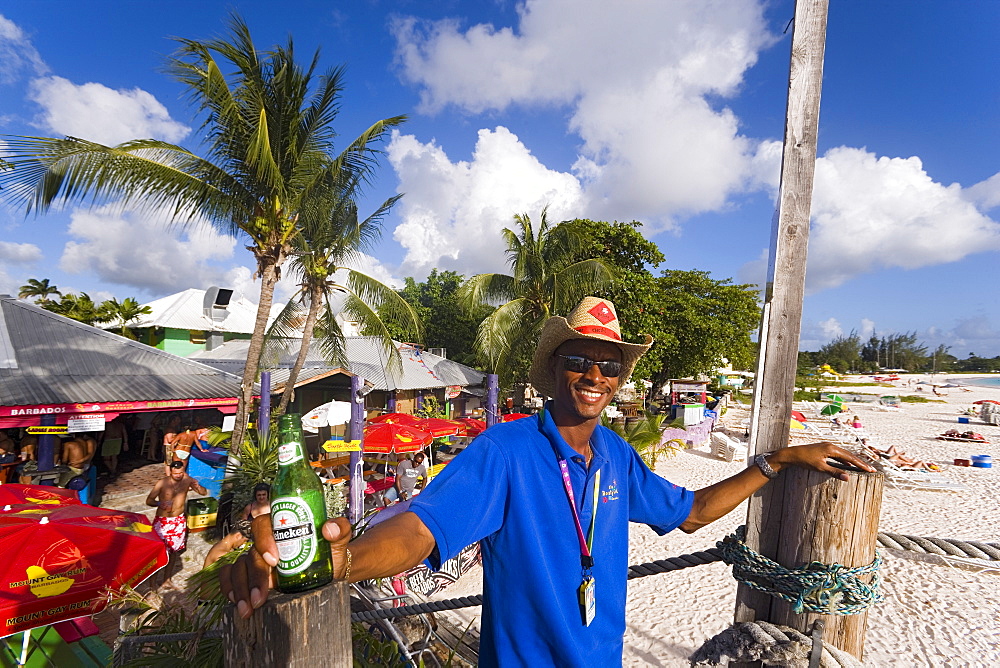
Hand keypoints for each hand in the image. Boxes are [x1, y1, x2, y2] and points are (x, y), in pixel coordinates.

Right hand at [216, 514, 352, 618]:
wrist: (330, 571)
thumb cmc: (330, 551)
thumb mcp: (339, 540)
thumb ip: (340, 530)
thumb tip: (328, 529)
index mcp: (282, 527)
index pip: (263, 525)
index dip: (264, 540)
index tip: (274, 560)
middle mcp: (266, 543)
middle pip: (250, 552)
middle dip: (254, 575)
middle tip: (261, 596)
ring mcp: (257, 560)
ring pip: (238, 566)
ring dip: (240, 587)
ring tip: (249, 608)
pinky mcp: (251, 575)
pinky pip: (230, 575)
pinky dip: (229, 587)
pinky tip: (238, 602)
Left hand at [769, 442, 875, 481]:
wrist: (792, 454)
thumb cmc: (805, 460)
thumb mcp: (820, 468)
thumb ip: (834, 472)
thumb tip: (847, 477)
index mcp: (832, 449)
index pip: (850, 457)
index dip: (861, 464)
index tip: (870, 470)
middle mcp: (831, 446)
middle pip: (849, 455)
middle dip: (860, 463)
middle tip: (871, 470)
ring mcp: (827, 447)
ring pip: (844, 455)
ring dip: (853, 462)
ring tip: (863, 469)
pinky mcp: (824, 450)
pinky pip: (838, 456)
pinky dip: (845, 461)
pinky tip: (848, 467)